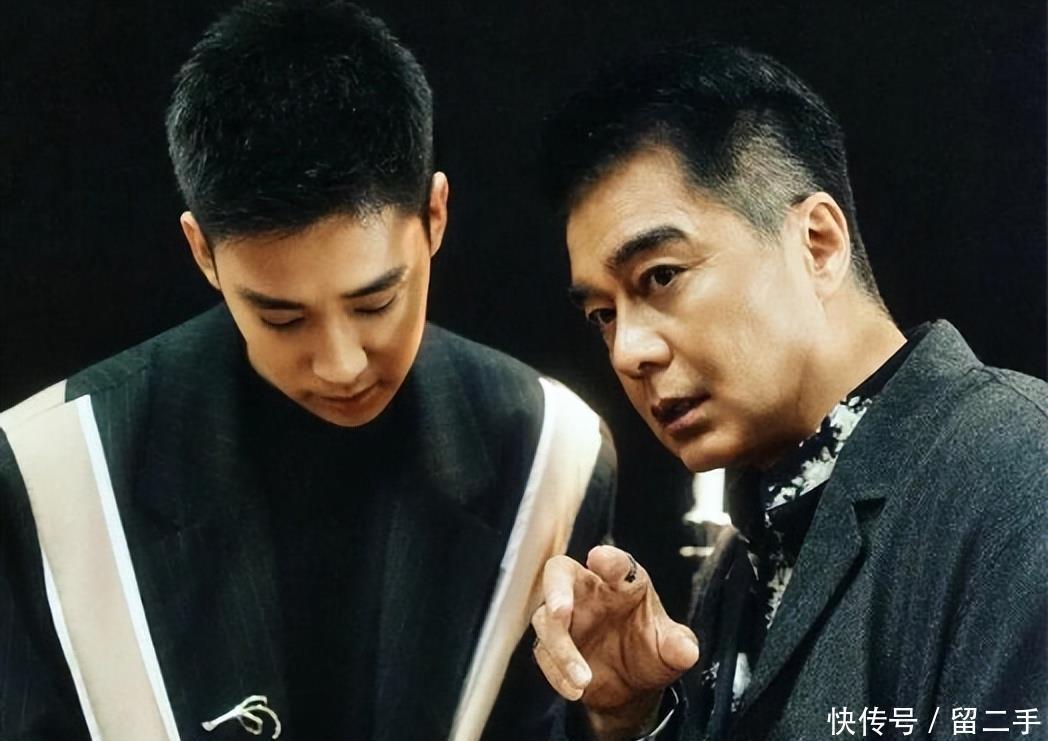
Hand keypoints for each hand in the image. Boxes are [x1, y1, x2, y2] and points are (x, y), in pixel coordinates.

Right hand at [531, 546, 698, 736]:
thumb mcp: (672, 652)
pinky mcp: (551, 644)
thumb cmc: (651, 652)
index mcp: (624, 582)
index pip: (616, 563)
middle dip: (556, 589)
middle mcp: (590, 591)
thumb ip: (679, 647)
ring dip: (562, 650)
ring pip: (546, 620)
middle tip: (561, 612)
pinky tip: (576, 690)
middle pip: (560, 573)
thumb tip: (685, 651)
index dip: (608, 560)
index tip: (599, 559)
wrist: (632, 687)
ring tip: (584, 680)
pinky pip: (543, 654)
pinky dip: (557, 673)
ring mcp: (567, 617)